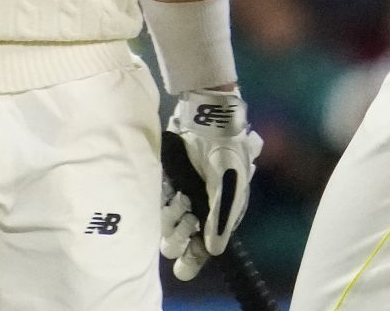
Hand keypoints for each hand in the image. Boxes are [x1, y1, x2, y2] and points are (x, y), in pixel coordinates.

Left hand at [162, 90, 261, 275]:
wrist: (207, 117)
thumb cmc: (224, 152)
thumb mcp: (228, 186)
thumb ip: (220, 218)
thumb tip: (215, 251)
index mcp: (222, 212)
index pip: (207, 244)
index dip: (195, 258)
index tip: (181, 271)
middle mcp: (203, 205)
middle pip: (186, 235)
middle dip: (180, 237)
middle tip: (179, 227)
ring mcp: (186, 191)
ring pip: (171, 219)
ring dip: (170, 221)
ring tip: (175, 208)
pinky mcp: (170, 177)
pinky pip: (161, 198)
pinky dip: (161, 203)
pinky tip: (164, 199)